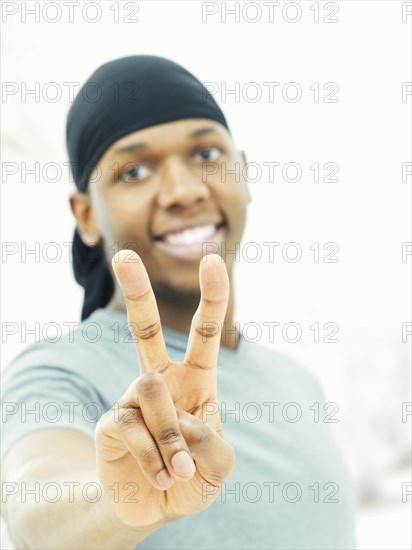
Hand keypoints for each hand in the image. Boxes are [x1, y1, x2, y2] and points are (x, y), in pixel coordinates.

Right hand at [95, 251, 234, 527]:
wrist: (156, 506)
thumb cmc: (194, 477)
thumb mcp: (219, 464)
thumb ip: (211, 443)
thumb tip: (179, 424)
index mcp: (195, 379)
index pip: (205, 332)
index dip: (211, 297)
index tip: (212, 260)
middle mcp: (160, 381)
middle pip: (146, 330)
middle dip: (136, 292)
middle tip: (124, 256)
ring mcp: (132, 399)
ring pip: (152, 392)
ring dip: (173, 438)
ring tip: (178, 471)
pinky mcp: (111, 423)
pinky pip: (134, 429)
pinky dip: (155, 459)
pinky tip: (160, 476)